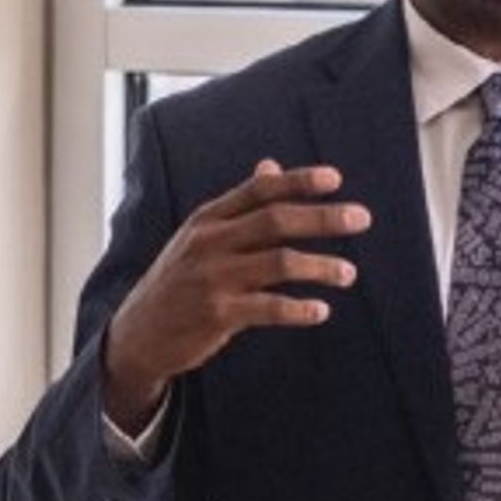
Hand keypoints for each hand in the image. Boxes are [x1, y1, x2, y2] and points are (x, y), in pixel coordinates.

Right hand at [100, 160, 368, 433]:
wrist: (138, 334)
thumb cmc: (177, 282)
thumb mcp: (199, 237)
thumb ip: (238, 205)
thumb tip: (270, 166)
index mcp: (207, 220)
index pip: (258, 191)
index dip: (298, 182)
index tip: (335, 180)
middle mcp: (209, 243)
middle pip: (275, 221)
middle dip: (322, 217)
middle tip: (361, 218)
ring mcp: (212, 279)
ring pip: (278, 263)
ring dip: (320, 266)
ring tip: (348, 274)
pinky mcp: (217, 314)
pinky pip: (269, 308)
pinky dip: (299, 309)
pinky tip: (320, 311)